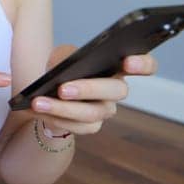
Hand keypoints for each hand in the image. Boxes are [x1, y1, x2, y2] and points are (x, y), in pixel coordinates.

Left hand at [29, 44, 156, 136]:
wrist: (51, 94)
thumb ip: (67, 56)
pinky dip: (55, 117)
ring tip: (38, 102)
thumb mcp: (63, 56)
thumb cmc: (64, 69)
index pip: (146, 65)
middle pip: (116, 91)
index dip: (143, 64)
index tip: (128, 62)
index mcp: (117, 67)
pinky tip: (37, 110)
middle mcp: (116, 90)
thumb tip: (64, 68)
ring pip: (92, 113)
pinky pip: (77, 127)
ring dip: (62, 108)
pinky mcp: (91, 127)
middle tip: (63, 88)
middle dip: (89, 89)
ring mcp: (106, 110)